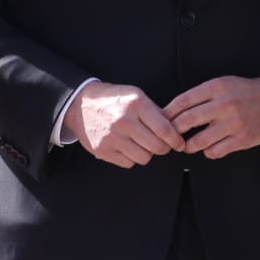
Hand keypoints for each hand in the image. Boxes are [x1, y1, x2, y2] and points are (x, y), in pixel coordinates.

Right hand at [64, 81, 186, 167]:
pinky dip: (131, 158)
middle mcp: (124, 122)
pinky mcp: (102, 150)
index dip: (176, 140)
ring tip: (142, 143)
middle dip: (164, 148)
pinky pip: (128, 163)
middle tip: (162, 144)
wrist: (81, 104)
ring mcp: (111, 138)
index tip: (179, 144)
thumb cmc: (114, 99)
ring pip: (143, 158)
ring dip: (147, 153)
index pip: (164, 129)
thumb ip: (156, 112)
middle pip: (156, 147)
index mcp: (136, 105)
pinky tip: (128, 147)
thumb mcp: (137, 96)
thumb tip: (176, 130)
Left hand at [164, 76, 259, 158]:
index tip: (161, 121)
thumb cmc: (246, 92)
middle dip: (173, 131)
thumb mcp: (224, 83)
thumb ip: (201, 95)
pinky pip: (216, 151)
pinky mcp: (242, 139)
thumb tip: (174, 111)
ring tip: (186, 145)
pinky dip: (208, 152)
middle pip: (187, 121)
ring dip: (188, 146)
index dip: (167, 113)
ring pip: (199, 141)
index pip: (183, 101)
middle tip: (169, 136)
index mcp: (217, 88)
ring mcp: (233, 123)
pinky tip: (209, 148)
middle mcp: (224, 105)